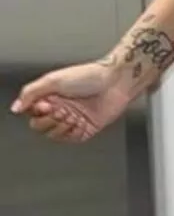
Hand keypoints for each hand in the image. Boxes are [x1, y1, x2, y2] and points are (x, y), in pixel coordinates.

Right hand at [9, 60, 133, 142]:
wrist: (115, 83)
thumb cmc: (89, 76)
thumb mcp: (54, 79)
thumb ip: (31, 93)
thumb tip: (16, 107)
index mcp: (50, 96)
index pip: (31, 111)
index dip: (37, 111)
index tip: (47, 104)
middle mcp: (59, 108)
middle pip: (39, 125)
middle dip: (49, 120)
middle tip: (62, 111)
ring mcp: (72, 120)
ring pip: (53, 134)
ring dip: (61, 127)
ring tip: (73, 115)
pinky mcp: (85, 129)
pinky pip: (71, 139)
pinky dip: (73, 133)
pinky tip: (80, 123)